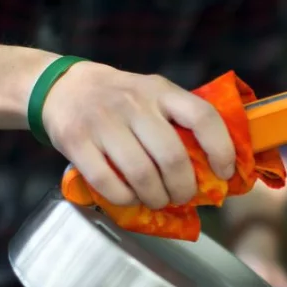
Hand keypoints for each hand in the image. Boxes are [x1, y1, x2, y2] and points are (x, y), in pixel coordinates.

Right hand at [42, 63, 234, 208]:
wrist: (62, 86)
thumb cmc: (118, 98)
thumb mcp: (152, 94)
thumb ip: (177, 121)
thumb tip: (211, 169)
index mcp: (161, 91)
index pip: (202, 116)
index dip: (221, 149)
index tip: (224, 173)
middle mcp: (134, 103)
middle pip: (171, 156)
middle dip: (183, 187)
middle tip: (182, 197)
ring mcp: (104, 121)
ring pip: (142, 174)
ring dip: (156, 197)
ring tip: (157, 200)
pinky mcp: (77, 141)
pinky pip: (108, 183)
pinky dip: (125, 198)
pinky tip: (130, 198)